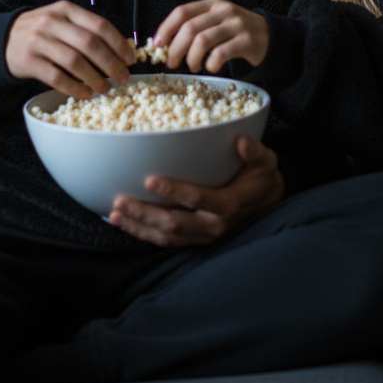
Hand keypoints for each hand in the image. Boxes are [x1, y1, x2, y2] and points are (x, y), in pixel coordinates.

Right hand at [5, 1, 134, 98]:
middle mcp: (52, 22)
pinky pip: (57, 77)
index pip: (99, 25)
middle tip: (123, 78)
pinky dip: (74, 88)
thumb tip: (121, 51)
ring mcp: (38, 41)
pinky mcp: (29, 61)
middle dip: (111, 63)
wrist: (4, 39)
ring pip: (74, 61)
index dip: (118, 43)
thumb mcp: (62, 21)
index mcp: (65, 9)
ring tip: (105, 88)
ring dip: (94, 78)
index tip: (130, 59)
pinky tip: (85, 93)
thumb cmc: (42, 33)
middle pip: (89, 44)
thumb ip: (86, 31)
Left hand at [109, 136, 283, 246]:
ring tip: (115, 215)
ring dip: (139, 226)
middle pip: (174, 223)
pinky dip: (144, 234)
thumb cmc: (262, 178)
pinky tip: (126, 224)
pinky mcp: (195, 240)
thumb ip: (256, 152)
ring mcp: (203, 236)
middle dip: (145, 213)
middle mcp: (214, 225)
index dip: (174, 191)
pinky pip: (167, 242)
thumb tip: (241, 141)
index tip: (150, 179)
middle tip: (120, 201)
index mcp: (229, 205)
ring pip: (167, 237)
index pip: (198, 199)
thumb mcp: (267, 162)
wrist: (267, 204)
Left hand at [154, 0, 268, 73]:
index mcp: (212, 4)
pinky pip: (220, 53)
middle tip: (171, 63)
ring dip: (192, 58)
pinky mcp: (247, 41)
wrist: (272, 38)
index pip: (182, 12)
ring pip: (202, 40)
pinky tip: (211, 67)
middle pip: (189, 28)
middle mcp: (223, 10)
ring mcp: (236, 24)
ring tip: (193, 67)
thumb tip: (164, 45)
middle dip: (175, 48)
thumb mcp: (217, 22)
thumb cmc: (236, 33)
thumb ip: (196, 28)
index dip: (165, 29)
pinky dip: (210, 63)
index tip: (156, 45)